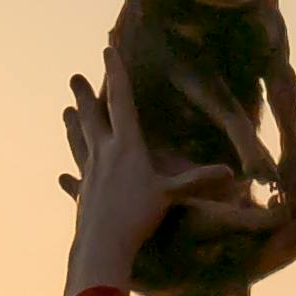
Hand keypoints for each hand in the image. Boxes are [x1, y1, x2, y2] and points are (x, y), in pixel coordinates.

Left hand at [59, 62, 225, 295]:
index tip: (107, 50)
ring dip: (72, 126)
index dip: (115, 74)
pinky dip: (71, 176)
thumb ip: (198, 180)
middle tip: (74, 78)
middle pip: (91, 118)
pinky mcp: (82, 195)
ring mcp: (89, 174)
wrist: (102, 246)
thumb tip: (232, 173)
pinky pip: (76, 180)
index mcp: (126, 146)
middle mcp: (103, 154)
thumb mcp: (171, 195)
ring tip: (65, 112)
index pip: (120, 101)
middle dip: (84, 96)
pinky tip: (64, 176)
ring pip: (78, 143)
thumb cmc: (138, 216)